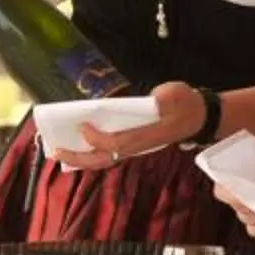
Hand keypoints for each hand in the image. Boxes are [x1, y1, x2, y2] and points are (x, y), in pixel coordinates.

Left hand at [48, 81, 205, 171]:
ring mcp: (135, 147)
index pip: (119, 143)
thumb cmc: (184, 103)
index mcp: (148, 135)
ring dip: (82, 157)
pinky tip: (76, 145)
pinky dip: (90, 151)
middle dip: (80, 158)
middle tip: (56, 152)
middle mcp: (139, 146)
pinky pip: (108, 152)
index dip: (99, 138)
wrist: (198, 116)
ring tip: (59, 152)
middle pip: (106, 158)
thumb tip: (151, 102)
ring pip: (106, 159)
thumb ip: (162, 99)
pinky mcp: (133, 144)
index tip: (83, 126)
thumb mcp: (175, 95)